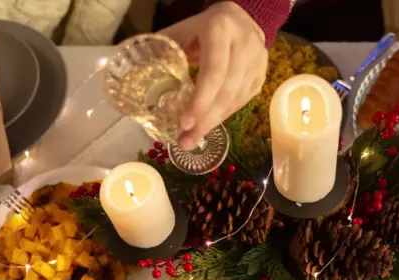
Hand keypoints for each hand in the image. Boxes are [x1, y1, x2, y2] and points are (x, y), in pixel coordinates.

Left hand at [161, 2, 267, 149]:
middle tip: (186, 141)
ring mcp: (257, 64)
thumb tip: (137, 74)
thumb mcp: (183, 29)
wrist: (244, 18)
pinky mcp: (261, 76)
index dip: (200, 101)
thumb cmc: (204, 27)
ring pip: (235, 101)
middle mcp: (245, 47)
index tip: (184, 123)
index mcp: (221, 31)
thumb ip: (165, 49)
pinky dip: (223, 116)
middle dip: (205, 121)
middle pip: (225, 92)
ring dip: (213, 123)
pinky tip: (208, 125)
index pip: (213, 72)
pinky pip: (241, 102)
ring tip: (193, 139)